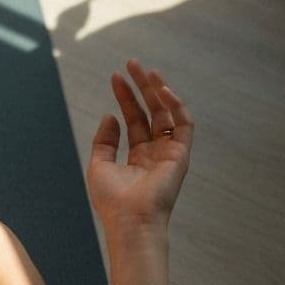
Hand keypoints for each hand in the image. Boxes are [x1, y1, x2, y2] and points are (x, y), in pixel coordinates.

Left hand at [87, 59, 192, 229]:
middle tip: (132, 63)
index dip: (125, 97)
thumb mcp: (100, 165)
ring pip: (168, 114)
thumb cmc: (112, 200)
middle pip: (152, 112)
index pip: (134, 119)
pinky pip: (184, 125)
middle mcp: (157, 153)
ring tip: (146, 70)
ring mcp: (170, 153)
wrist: (129, 220)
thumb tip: (110, 115)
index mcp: (139, 157)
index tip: (115, 76)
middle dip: (143, 87)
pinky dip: (176, 106)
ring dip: (158, 90)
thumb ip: (105, 140)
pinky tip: (162, 90)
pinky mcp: (181, 155)